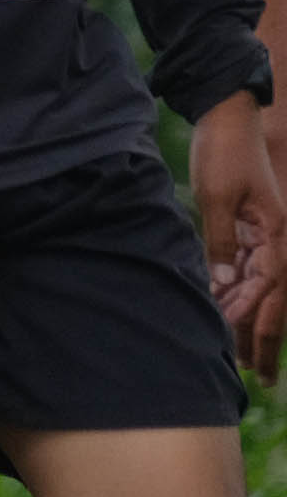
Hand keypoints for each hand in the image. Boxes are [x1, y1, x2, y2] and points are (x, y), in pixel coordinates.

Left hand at [189, 95, 286, 377]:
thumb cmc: (226, 152)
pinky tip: (226, 316)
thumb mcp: (216, 196)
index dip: (258, 327)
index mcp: (279, 234)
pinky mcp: (251, 230)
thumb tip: (223, 285)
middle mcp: (280, 239)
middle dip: (264, 339)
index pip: (271, 292)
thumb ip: (220, 241)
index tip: (246, 360)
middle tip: (256, 379)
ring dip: (250, 322)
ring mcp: (267, 235)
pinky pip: (250, 273)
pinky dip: (239, 297)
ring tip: (240, 360)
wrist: (229, 117)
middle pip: (275, 300)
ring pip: (263, 291)